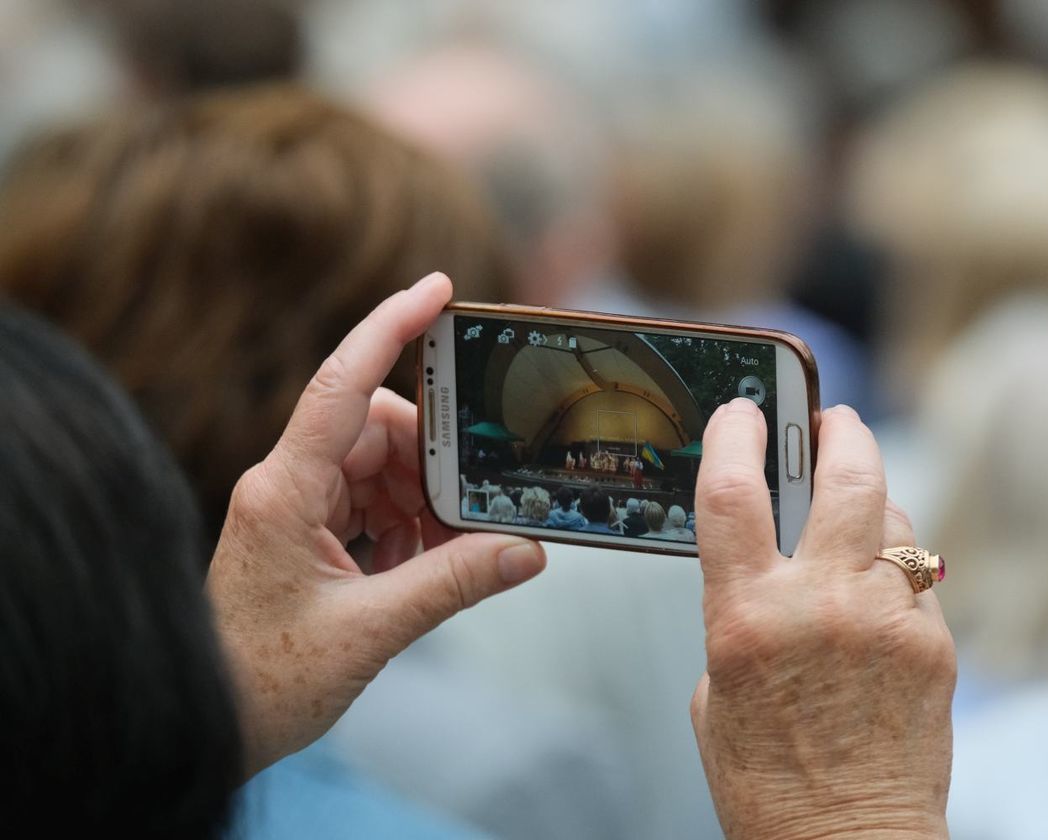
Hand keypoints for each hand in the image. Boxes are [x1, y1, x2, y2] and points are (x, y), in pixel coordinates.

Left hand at [206, 273, 546, 775]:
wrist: (204, 725)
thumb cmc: (262, 682)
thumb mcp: (368, 633)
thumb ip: (452, 585)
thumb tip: (526, 550)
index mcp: (283, 492)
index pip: (340, 387)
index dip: (388, 328)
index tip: (437, 289)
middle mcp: (287, 485)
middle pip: (379, 431)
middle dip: (435, 462)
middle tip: (476, 507)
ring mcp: (297, 508)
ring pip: (383, 468)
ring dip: (424, 504)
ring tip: (445, 555)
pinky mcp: (310, 533)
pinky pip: (375, 503)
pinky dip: (409, 529)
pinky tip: (419, 571)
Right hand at [691, 399, 954, 838]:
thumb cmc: (767, 780)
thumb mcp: (716, 687)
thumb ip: (742, 610)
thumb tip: (772, 558)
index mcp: (747, 617)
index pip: (733, 491)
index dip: (734, 433)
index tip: (741, 411)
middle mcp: (823, 606)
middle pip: (847, 471)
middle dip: (840, 427)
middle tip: (832, 417)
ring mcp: (889, 620)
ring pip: (892, 515)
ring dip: (869, 503)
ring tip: (850, 518)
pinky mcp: (936, 643)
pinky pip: (916, 572)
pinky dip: (894, 567)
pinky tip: (876, 594)